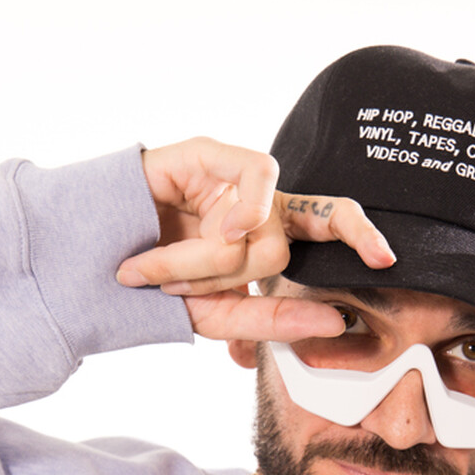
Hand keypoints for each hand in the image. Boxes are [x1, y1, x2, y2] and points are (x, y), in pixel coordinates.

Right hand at [116, 137, 395, 343]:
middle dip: (240, 279)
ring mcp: (236, 178)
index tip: (386, 261)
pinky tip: (210, 228)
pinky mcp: (210, 153)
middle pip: (298, 240)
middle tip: (191, 290)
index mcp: (271, 238)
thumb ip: (275, 319)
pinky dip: (235, 217)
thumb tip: (337, 322)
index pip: (332, 224)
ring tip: (162, 270)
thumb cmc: (156, 288)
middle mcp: (261, 204)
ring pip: (266, 231)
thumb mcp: (219, 315)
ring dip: (212, 264)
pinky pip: (256, 180)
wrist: (89, 262)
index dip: (362, 235)